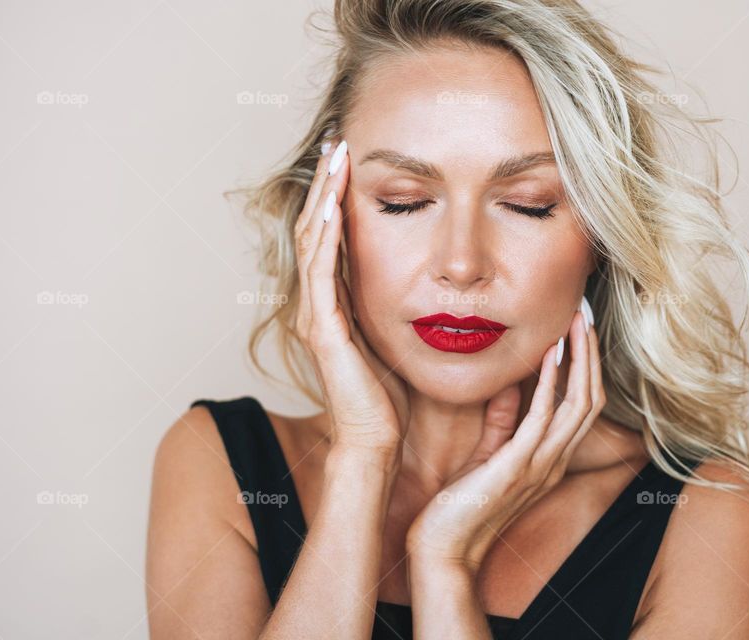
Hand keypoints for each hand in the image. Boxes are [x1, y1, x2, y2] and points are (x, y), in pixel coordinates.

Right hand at [294, 137, 409, 458]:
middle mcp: (318, 304)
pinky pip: (321, 273)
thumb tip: (435, 277)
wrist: (377, 440)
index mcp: (336, 303)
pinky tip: (335, 206)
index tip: (351, 159)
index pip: (332, 237)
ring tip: (334, 157)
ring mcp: (316, 316)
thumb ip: (403, 304)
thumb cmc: (392, 396)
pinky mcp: (323, 330)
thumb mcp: (399, 336)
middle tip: (337, 142)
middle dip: (326, 184)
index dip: (337, 197)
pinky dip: (327, 237)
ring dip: (323, 197)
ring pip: (313, 242)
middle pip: (316, 229)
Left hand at [405, 306, 604, 570]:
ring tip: (577, 323)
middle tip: (586, 314)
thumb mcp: (489, 456)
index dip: (587, 367)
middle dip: (591, 354)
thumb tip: (512, 385)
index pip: (582, 406)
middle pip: (590, 399)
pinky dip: (551, 382)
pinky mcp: (517, 467)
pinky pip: (542, 417)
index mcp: (549, 458)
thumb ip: (504, 422)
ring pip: (578, 404)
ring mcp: (539, 465)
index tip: (580, 330)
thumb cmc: (462, 506)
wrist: (444, 550)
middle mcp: (553, 461)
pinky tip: (550, 353)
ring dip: (580, 359)